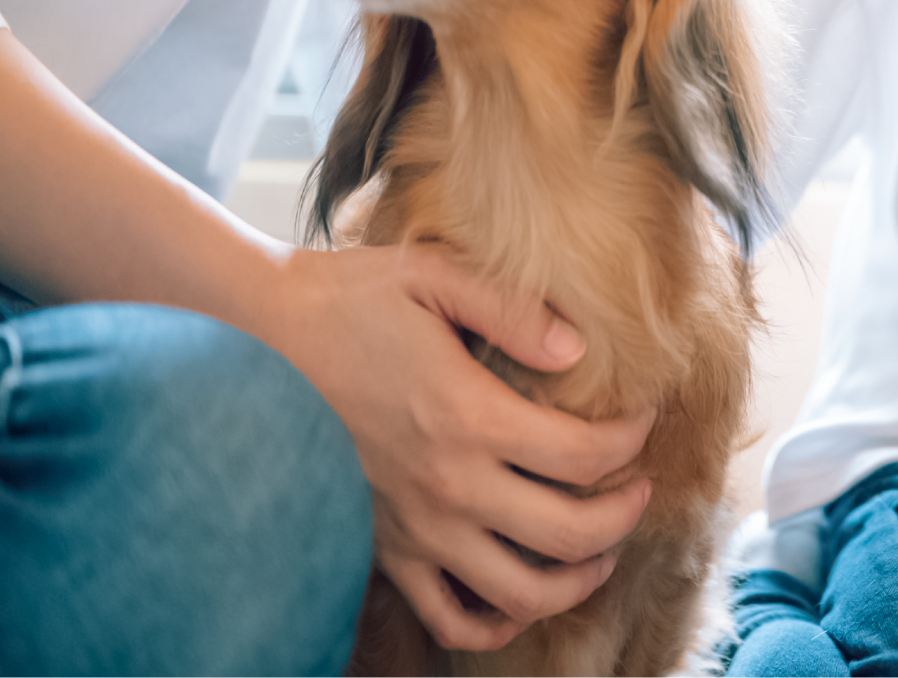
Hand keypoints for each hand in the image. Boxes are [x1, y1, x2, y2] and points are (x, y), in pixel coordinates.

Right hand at [264, 244, 653, 651]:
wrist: (255, 337)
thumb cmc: (346, 298)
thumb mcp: (431, 276)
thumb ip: (513, 311)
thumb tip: (579, 350)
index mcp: (468, 415)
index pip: (584, 454)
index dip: (631, 440)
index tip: (642, 417)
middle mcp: (448, 485)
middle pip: (571, 534)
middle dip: (624, 515)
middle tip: (640, 489)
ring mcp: (415, 528)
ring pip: (521, 592)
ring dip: (577, 579)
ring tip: (600, 550)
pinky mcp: (386, 548)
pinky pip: (449, 616)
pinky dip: (496, 622)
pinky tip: (521, 595)